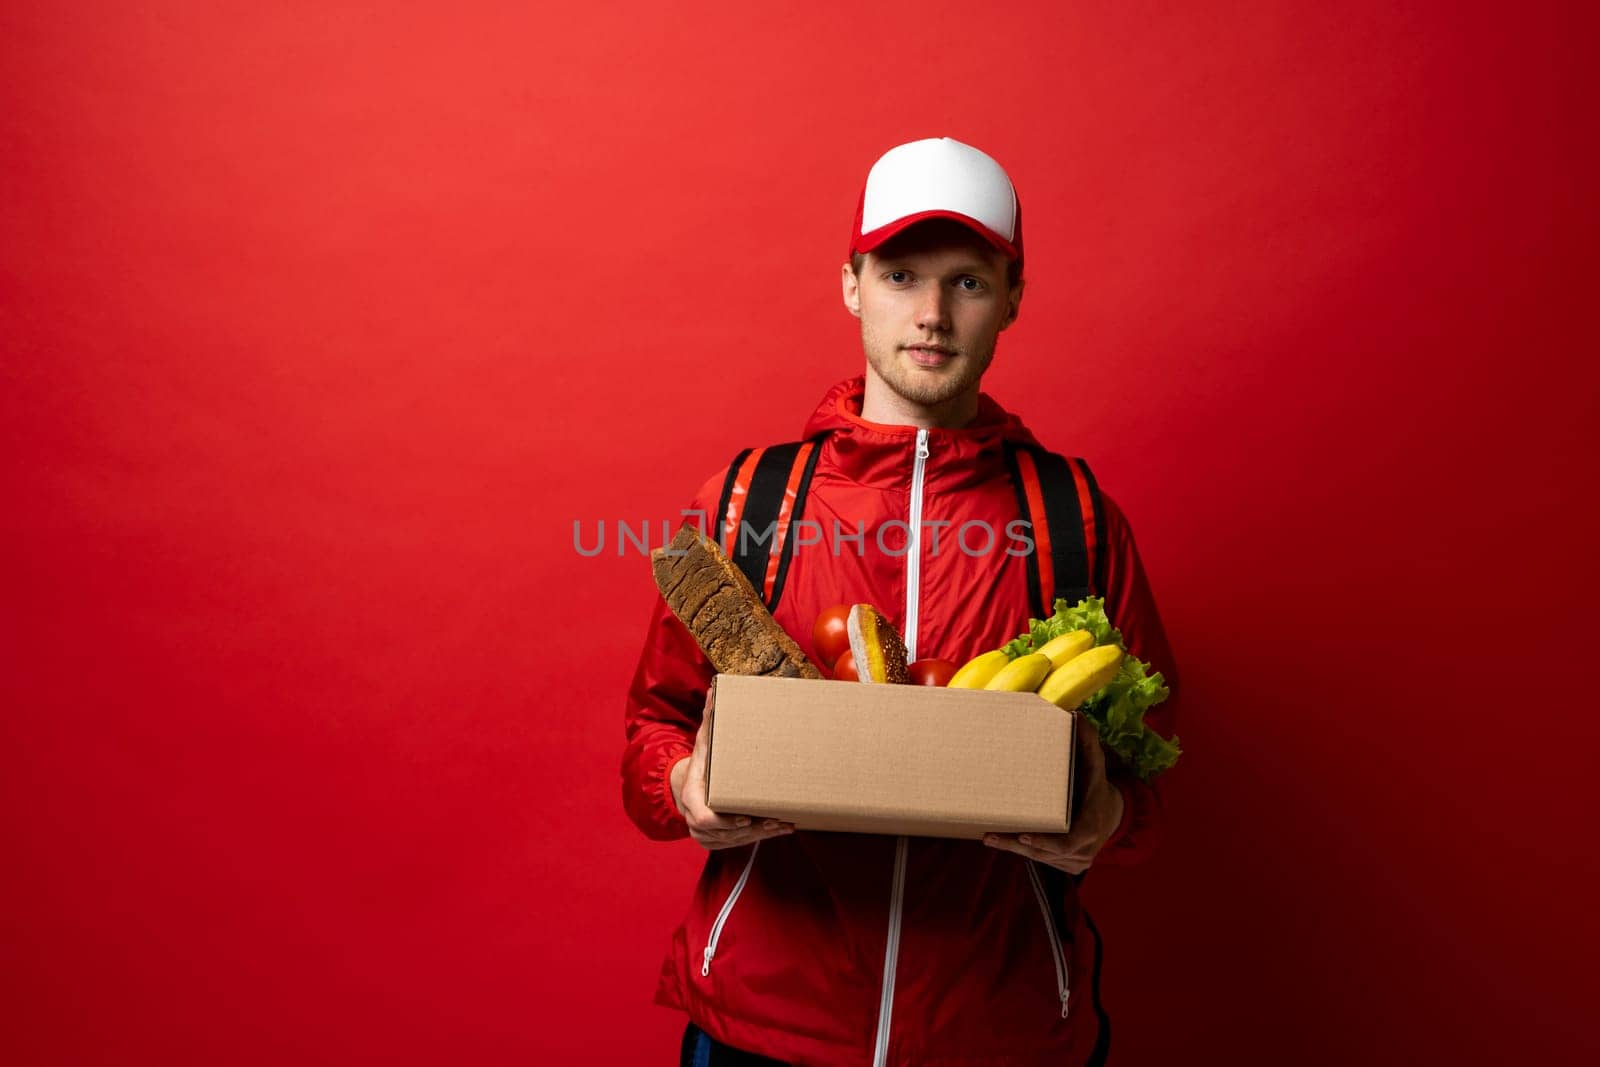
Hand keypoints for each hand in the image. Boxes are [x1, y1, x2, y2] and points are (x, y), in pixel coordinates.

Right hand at [669, 691, 795, 849]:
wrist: (686, 786)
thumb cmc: (701, 762)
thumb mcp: (703, 740)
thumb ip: (710, 718)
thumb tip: (715, 688)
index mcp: (692, 797)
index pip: (705, 818)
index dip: (725, 821)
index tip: (746, 816)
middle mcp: (694, 820)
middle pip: (727, 832)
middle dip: (754, 828)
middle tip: (777, 820)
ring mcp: (704, 835)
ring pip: (736, 841)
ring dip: (761, 834)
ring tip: (784, 824)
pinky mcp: (716, 841)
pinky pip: (739, 845)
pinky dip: (760, 838)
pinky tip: (780, 829)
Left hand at [983, 714, 1123, 873]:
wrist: (1113, 815)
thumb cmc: (1097, 786)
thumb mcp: (1096, 766)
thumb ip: (1088, 744)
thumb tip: (1077, 716)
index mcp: (1092, 825)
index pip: (1068, 842)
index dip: (1046, 841)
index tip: (1023, 836)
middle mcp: (1085, 849)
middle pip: (1047, 852)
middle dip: (1017, 845)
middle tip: (991, 836)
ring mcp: (1077, 861)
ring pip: (1041, 858)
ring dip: (1014, 849)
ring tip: (989, 837)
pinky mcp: (1068, 866)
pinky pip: (1043, 860)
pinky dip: (1023, 851)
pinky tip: (1002, 841)